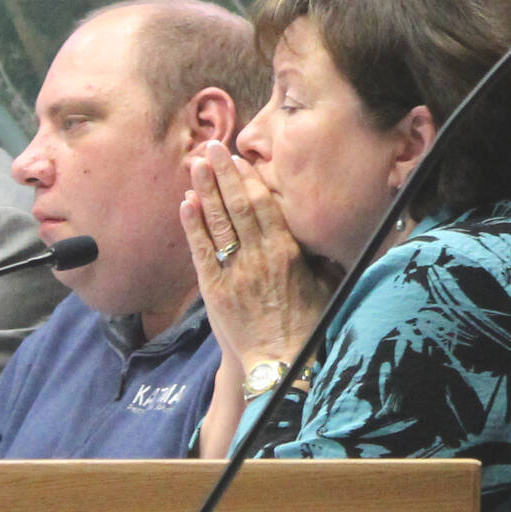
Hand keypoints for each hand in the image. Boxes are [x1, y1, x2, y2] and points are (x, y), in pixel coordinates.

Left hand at [179, 140, 332, 374]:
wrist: (282, 364)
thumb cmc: (308, 325)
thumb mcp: (325, 285)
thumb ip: (319, 255)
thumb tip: (325, 225)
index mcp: (288, 254)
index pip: (265, 207)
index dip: (249, 180)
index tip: (239, 158)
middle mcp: (260, 258)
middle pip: (239, 207)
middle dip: (224, 175)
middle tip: (211, 147)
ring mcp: (235, 274)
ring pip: (218, 224)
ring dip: (205, 192)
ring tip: (196, 164)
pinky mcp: (215, 291)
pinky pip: (202, 252)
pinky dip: (193, 226)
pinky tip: (185, 203)